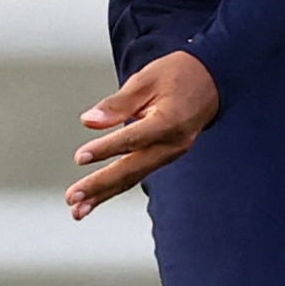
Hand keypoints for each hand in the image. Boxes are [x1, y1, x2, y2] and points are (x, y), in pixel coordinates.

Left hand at [67, 50, 219, 217]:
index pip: (133, 139)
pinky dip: (114, 187)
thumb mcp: (146, 79)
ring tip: (78, 210)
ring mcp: (170, 154)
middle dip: (101, 185)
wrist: (210, 83)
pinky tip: (95, 198)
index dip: (106, 149)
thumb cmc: (178, 75)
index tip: (80, 158)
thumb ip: (117, 103)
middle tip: (74, 197)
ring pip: (133, 178)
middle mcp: (172, 144)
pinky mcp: (164, 158)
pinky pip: (137, 174)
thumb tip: (88, 121)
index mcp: (170, 121)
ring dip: (104, 194)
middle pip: (132, 169)